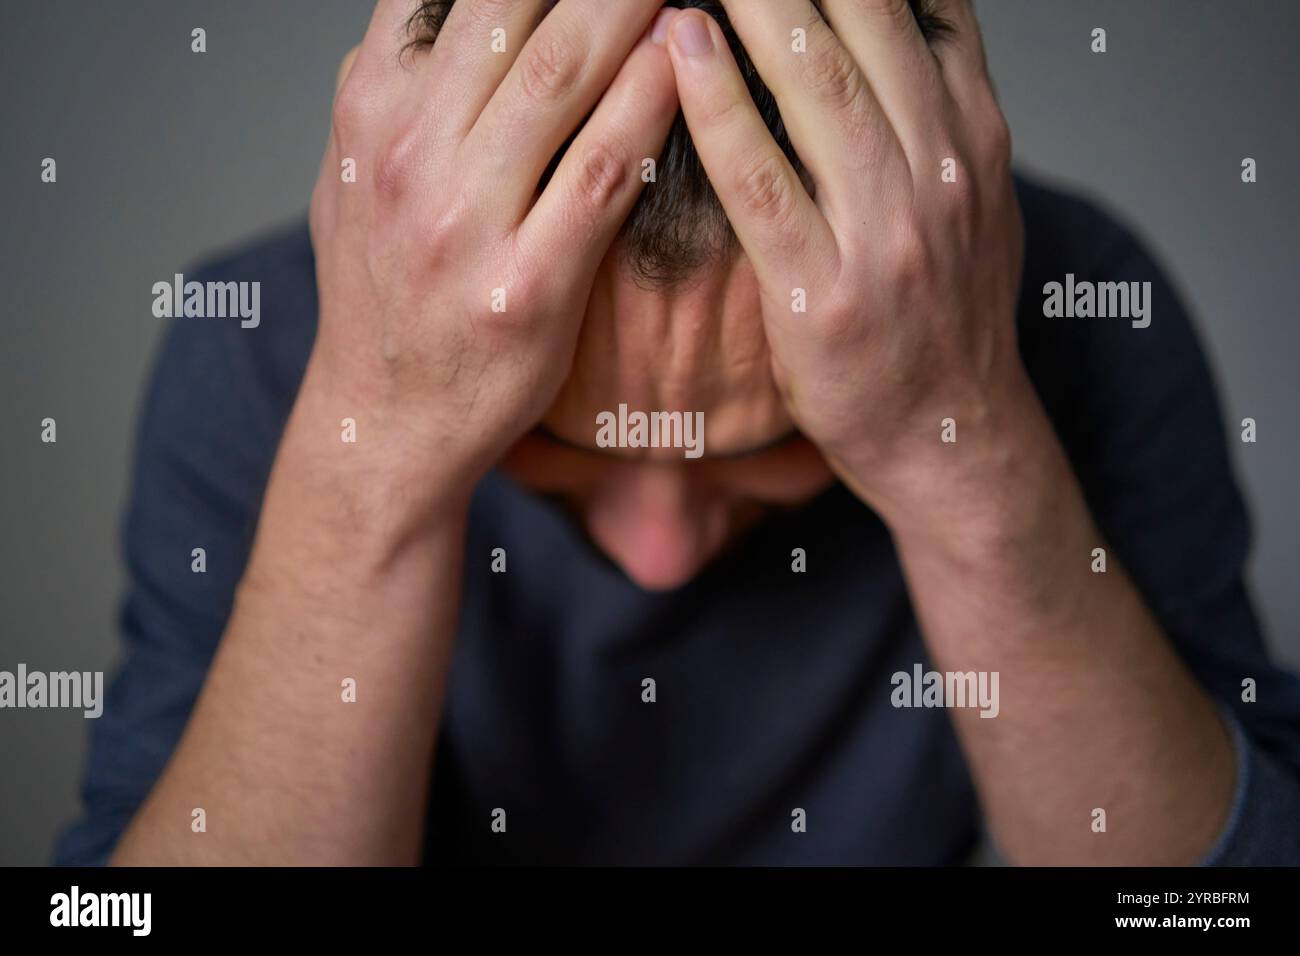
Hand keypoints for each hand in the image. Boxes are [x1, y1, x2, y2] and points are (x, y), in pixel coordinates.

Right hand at [307, 0, 679, 502]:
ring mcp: (467, 221)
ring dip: (631, 4)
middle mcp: (410, 152)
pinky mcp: (529, 285)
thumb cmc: (381, 295)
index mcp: (370, 111)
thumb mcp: (351, 177)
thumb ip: (386, 90)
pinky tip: (685, 62)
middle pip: (512, 6)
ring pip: (562, 73)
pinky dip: (648, 104)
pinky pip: (601, 172)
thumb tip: (420, 15)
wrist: (383, 419)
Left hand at [665, 0, 1025, 519]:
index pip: (923, 10)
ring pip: (820, 88)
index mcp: (974, 141)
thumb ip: (943, 112)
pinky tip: (682, 49)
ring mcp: (887, 234)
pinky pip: (764, 182)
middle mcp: (940, 173)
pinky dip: (720, 107)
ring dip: (759, 6)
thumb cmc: (945, 319)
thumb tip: (907, 24)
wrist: (954, 436)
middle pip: (866, 28)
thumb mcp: (975, 204)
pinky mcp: (825, 293)